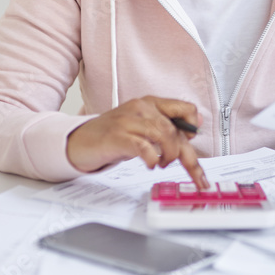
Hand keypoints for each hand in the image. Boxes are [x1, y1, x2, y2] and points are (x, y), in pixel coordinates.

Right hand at [66, 96, 208, 187]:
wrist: (80, 140)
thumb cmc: (113, 135)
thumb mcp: (142, 127)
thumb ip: (166, 127)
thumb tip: (195, 127)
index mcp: (150, 103)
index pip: (184, 108)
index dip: (193, 125)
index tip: (193, 141)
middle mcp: (141, 107)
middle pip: (175, 129)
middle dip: (186, 155)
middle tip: (190, 171)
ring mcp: (128, 121)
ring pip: (163, 135)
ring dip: (169, 155)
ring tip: (162, 163)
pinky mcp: (117, 136)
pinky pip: (144, 146)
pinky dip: (152, 158)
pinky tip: (150, 163)